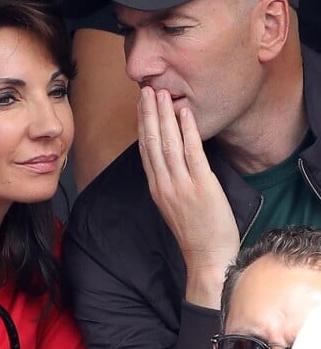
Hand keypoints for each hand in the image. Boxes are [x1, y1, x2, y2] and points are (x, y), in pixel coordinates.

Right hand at [138, 87, 239, 308]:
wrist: (208, 258)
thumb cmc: (195, 233)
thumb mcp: (173, 206)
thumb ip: (169, 182)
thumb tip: (171, 161)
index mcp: (157, 187)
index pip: (145, 150)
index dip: (142, 125)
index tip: (140, 105)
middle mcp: (164, 183)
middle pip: (151, 142)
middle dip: (148, 114)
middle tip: (146, 90)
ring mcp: (181, 184)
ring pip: (167, 143)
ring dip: (163, 116)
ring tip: (160, 95)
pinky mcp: (201, 186)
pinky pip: (192, 153)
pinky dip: (187, 131)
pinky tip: (184, 113)